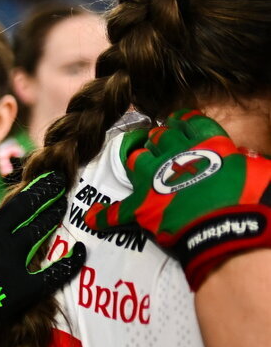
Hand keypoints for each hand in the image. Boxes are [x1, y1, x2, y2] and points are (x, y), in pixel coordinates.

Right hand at [0, 172, 85, 346]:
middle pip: (24, 206)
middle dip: (41, 190)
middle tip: (55, 179)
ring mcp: (10, 261)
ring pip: (40, 229)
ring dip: (53, 213)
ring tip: (62, 201)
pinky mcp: (22, 288)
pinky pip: (54, 272)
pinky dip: (70, 262)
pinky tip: (81, 250)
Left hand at [84, 110, 270, 289]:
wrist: (229, 224)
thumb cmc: (254, 197)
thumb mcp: (261, 172)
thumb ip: (249, 162)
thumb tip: (248, 161)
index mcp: (209, 143)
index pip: (190, 122)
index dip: (182, 122)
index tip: (178, 122)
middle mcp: (177, 154)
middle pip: (159, 137)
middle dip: (158, 139)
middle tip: (158, 144)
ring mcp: (155, 179)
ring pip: (136, 160)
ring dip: (138, 161)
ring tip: (139, 163)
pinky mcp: (141, 206)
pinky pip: (115, 212)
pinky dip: (103, 216)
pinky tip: (93, 218)